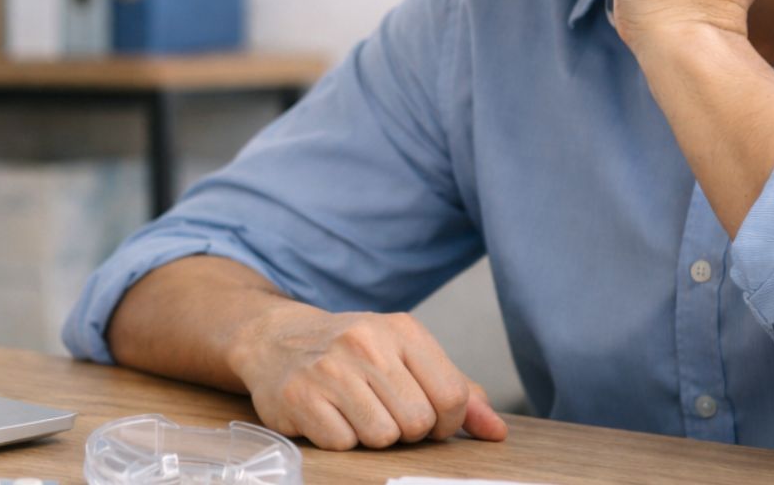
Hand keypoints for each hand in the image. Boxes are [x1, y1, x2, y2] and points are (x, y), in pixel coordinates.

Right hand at [227, 302, 508, 450]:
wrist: (276, 340)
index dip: (446, 421)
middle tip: (383, 412)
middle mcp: (367, 343)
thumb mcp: (407, 356)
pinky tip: (329, 416)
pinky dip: (340, 440)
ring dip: (372, 436)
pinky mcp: (300, 396)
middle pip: (418, 422)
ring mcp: (330, 369)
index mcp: (402, 330)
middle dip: (406, 430)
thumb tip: (497, 431)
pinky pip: (343, 444)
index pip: (453, 396)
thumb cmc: (353, 354)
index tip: (426, 416)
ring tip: (355, 412)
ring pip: (382, 437)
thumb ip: (457, 391)